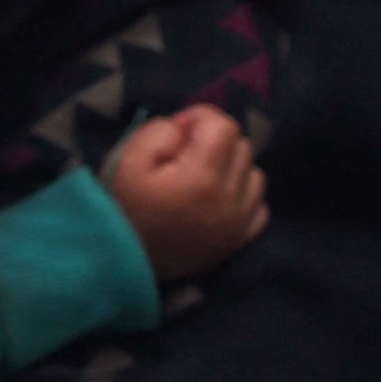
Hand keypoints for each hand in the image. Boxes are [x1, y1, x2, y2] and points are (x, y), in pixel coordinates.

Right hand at [101, 105, 268, 282]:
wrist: (122, 262)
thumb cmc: (123, 208)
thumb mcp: (128, 160)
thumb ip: (159, 132)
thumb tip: (186, 131)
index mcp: (203, 177)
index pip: (224, 126)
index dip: (199, 119)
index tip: (177, 134)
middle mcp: (228, 200)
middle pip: (241, 147)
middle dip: (215, 141)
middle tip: (184, 155)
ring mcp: (237, 225)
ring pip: (254, 175)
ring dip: (232, 168)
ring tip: (202, 177)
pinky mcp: (237, 243)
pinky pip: (259, 208)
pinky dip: (243, 198)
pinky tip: (218, 200)